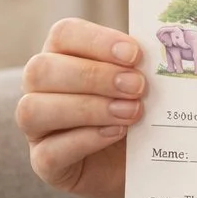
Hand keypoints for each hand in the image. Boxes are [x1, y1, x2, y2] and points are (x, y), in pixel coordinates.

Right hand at [17, 17, 145, 197]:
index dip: (96, 41)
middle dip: (94, 76)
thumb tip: (163, 50)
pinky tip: (117, 133)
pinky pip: (49, 152)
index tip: (134, 54)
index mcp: (63, 56)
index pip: (63, 34)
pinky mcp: (45, 163)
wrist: (145, 162)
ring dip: (88, 108)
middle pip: (41, 70)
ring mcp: (37, 128)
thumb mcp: (144, 85)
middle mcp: (40, 88)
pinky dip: (85, 140)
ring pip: (33, 109)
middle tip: (138, 86)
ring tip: (132, 112)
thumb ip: (142, 66)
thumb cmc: (141, 111)